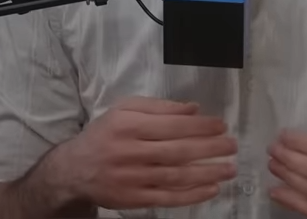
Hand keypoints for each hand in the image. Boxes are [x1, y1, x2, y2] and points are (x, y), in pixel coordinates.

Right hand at [25, 96, 237, 212]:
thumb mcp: (124, 110)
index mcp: (128, 125)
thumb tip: (194, 109)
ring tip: (229, 168)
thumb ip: (159, 107)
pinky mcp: (133, 199)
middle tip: (232, 146)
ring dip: (207, 173)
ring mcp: (132, 178)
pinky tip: (212, 189)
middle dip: (209, 149)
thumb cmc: (105, 134)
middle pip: (177, 151)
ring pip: (176, 176)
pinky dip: (192, 195)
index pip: (171, 125)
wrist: (74, 169)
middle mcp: (130, 152)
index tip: (221, 126)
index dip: (200, 127)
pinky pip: (168, 198)